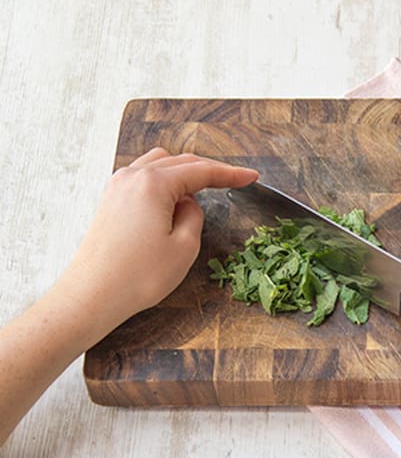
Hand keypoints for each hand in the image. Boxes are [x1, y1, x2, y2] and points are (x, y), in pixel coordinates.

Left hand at [58, 148, 257, 325]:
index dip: (230, 174)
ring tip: (203, 193)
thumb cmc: (136, 276)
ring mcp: (117, 187)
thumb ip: (194, 216)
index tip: (251, 176)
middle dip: (209, 171)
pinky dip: (164, 182)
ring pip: (159, 165)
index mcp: (154, 184)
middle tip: (234, 181)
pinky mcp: (110, 201)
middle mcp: (132, 177)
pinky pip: (143, 178)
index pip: (201, 170)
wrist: (92, 296)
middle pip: (180, 162)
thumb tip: (188, 204)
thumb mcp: (185, 247)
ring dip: (184, 173)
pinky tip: (173, 200)